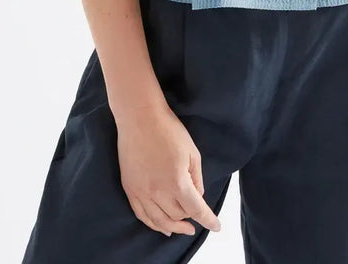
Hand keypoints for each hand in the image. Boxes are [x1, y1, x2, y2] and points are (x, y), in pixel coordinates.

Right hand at [116, 103, 221, 237]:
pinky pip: (141, 215)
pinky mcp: (130, 189)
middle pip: (178, 215)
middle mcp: (158, 192)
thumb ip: (196, 178)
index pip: (196, 210)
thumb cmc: (169, 130)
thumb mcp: (192, 153)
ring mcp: (141, 193)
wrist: (140, 117)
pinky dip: (153, 224)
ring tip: (183, 229)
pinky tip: (162, 227)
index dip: (208, 220)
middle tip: (198, 214)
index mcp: (177, 182)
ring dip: (173, 227)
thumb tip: (197, 196)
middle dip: (190, 216)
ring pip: (159, 221)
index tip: (216, 226)